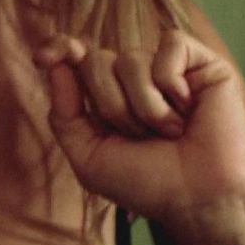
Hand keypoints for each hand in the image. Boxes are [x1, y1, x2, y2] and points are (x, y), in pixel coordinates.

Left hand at [34, 30, 244, 229]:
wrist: (199, 198)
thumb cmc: (148, 183)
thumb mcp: (89, 158)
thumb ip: (64, 115)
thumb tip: (55, 65)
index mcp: (107, 96)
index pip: (75, 56)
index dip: (57, 47)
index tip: (42, 58)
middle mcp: (135, 78)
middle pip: (96, 61)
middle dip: (110, 105)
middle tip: (140, 136)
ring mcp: (169, 69)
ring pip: (130, 59)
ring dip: (144, 107)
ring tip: (169, 132)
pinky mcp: (202, 63)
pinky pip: (169, 46)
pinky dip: (171, 83)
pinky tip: (188, 109)